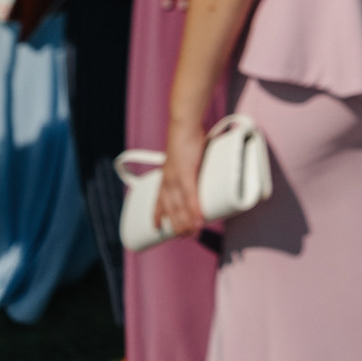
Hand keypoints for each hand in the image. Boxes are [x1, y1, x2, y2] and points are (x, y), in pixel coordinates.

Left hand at [155, 120, 205, 237]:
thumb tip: (205, 165)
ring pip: (178, 208)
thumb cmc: (188, 136)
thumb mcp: (187, 155)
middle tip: (185, 236)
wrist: (184, 125)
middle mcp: (167, 181)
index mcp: (166, 176)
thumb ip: (194, 164)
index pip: (158, 200)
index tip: (155, 226)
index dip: (156, 214)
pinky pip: (190, 198)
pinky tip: (199, 221)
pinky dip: (194, 211)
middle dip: (176, 225)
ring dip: (186, 223)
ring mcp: (176, 179)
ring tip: (193, 234)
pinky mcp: (186, 174)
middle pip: (170, 209)